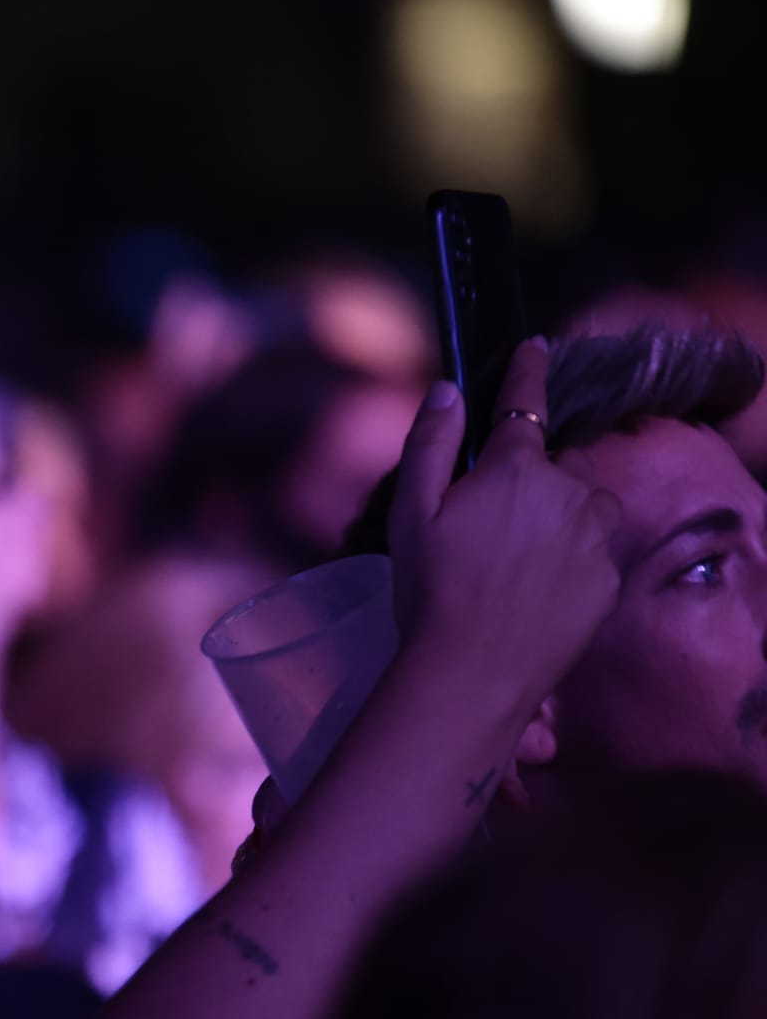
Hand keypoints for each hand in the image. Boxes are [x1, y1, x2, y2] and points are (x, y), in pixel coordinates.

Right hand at [387, 338, 621, 707]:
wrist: (473, 672)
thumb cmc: (431, 591)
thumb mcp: (410, 512)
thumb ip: (431, 443)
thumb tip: (447, 389)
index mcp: (514, 469)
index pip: (526, 402)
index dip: (528, 370)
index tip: (536, 346)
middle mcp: (566, 493)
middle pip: (561, 462)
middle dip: (537, 473)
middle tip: (495, 514)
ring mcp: (594, 537)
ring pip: (588, 502)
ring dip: (564, 510)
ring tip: (521, 552)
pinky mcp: (608, 579)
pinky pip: (596, 549)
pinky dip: (572, 555)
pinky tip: (535, 587)